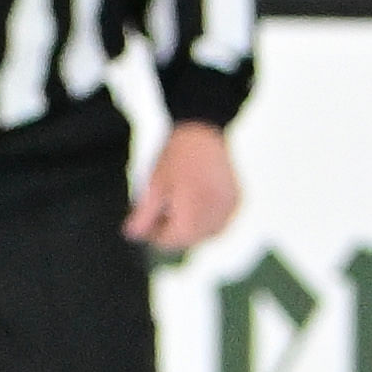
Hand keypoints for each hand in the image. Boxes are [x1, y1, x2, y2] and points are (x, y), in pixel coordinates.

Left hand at [124, 119, 241, 253]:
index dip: (157, 236)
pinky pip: (222, 222)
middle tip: (158, 215)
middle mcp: (218, 209)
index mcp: (196, 207)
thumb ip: (144, 215)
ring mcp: (231, 205)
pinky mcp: (238, 200)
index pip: (175, 239)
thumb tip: (133, 236)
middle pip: (192, 239)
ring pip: (208, 234)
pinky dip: (206, 222)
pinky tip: (192, 206)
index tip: (144, 226)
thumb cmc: (176, 156)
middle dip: (173, 233)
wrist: (202, 132)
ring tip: (175, 207)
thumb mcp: (153, 186)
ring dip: (190, 230)